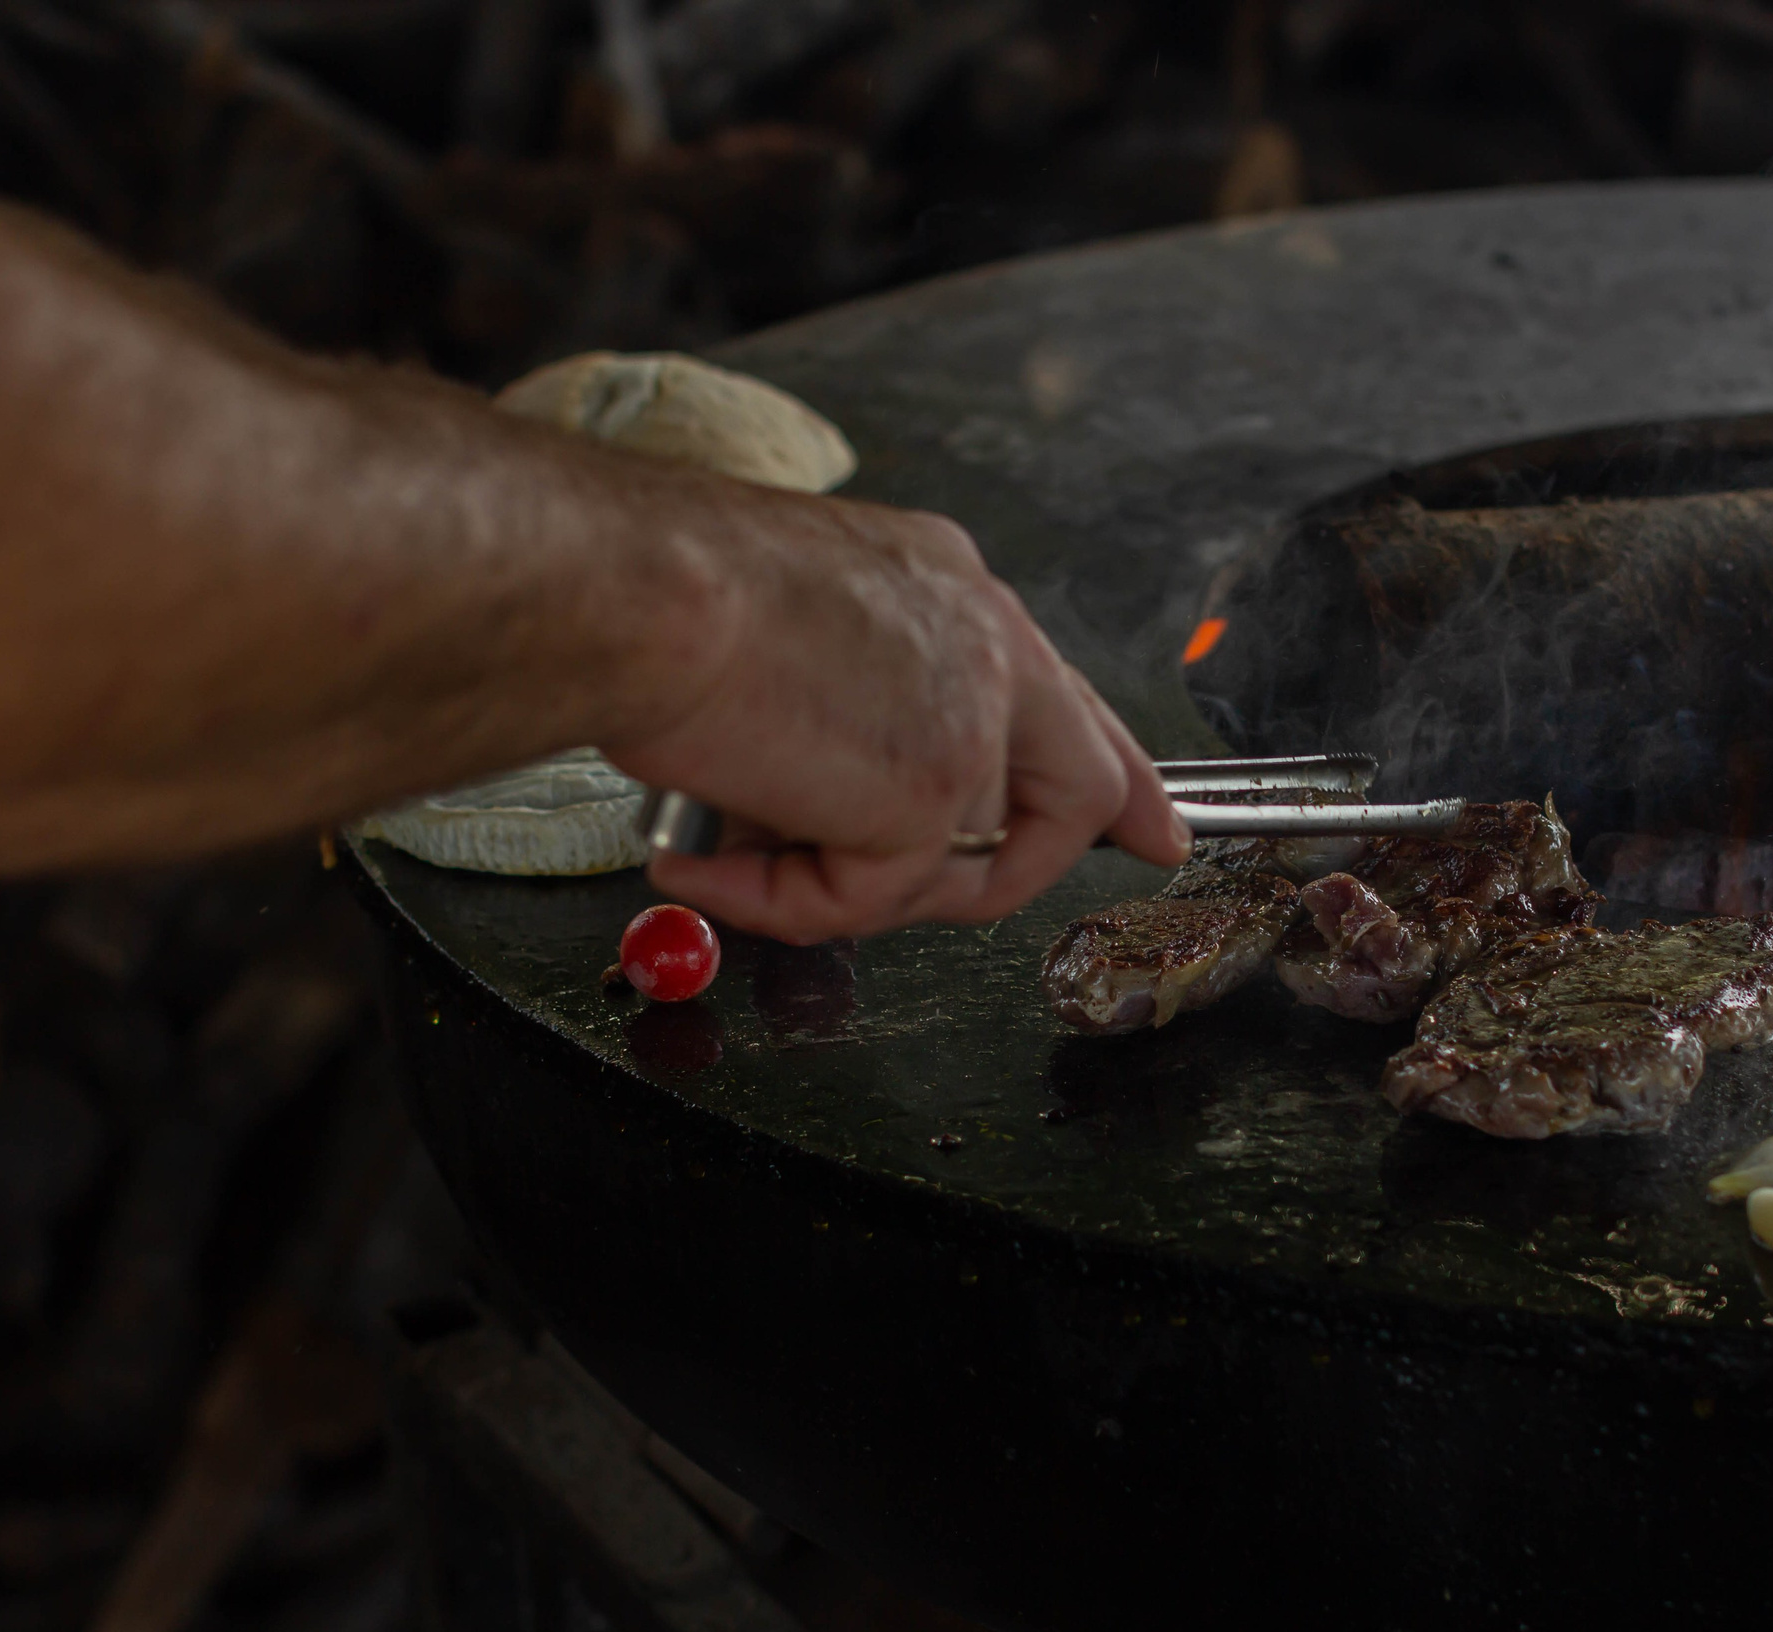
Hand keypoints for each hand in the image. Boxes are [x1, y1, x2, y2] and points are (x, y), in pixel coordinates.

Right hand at [604, 491, 1188, 942]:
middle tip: (964, 901)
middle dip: (1040, 864)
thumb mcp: (784, 635)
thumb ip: (844, 718)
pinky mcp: (934, 792)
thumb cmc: (653, 593)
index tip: (1146, 826)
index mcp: (944, 588)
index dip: (1109, 768)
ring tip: (734, 853)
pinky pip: (873, 899)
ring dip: (844, 886)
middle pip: (1078, 780)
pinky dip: (783, 902)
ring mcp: (971, 718)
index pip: (1056, 691)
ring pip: (962, 862)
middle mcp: (980, 640)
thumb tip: (816, 814)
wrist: (626, 588)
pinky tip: (706, 861)